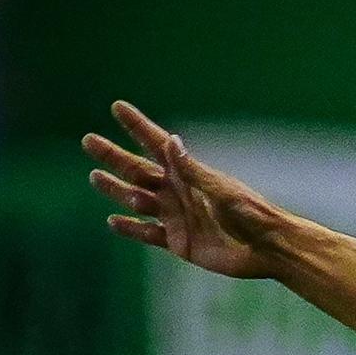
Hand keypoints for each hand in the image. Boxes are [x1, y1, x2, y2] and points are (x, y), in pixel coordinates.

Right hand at [84, 100, 278, 280]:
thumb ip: (192, 170)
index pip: (156, 144)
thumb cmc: (251, 213)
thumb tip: (170, 140)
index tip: (118, 107)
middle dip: (113, 156)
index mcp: (189, 173)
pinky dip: (130, 228)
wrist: (267, 247)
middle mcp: (178, 192)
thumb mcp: (221, 189)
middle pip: (137, 170)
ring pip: (137, 200)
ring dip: (116, 190)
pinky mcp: (178, 241)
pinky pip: (147, 233)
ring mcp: (176, 216)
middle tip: (88, 140)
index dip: (137, 126)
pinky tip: (112, 221)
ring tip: (95, 178)